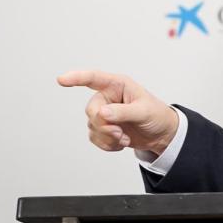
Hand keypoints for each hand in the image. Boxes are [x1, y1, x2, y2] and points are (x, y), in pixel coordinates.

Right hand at [57, 70, 178, 154]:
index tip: (61, 80)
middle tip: (120, 133)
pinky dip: (107, 145)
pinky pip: (95, 138)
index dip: (76, 78)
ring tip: (125, 138)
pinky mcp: (103, 128)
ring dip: (108, 137)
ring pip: (92, 126)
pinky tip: (122, 143)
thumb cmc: (156, 115)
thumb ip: (123, 112)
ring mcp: (104, 113)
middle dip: (104, 125)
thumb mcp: (143, 111)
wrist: (161, 134)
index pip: (93, 78)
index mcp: (118, 85)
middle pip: (91, 110)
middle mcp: (108, 97)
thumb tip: (102, 113)